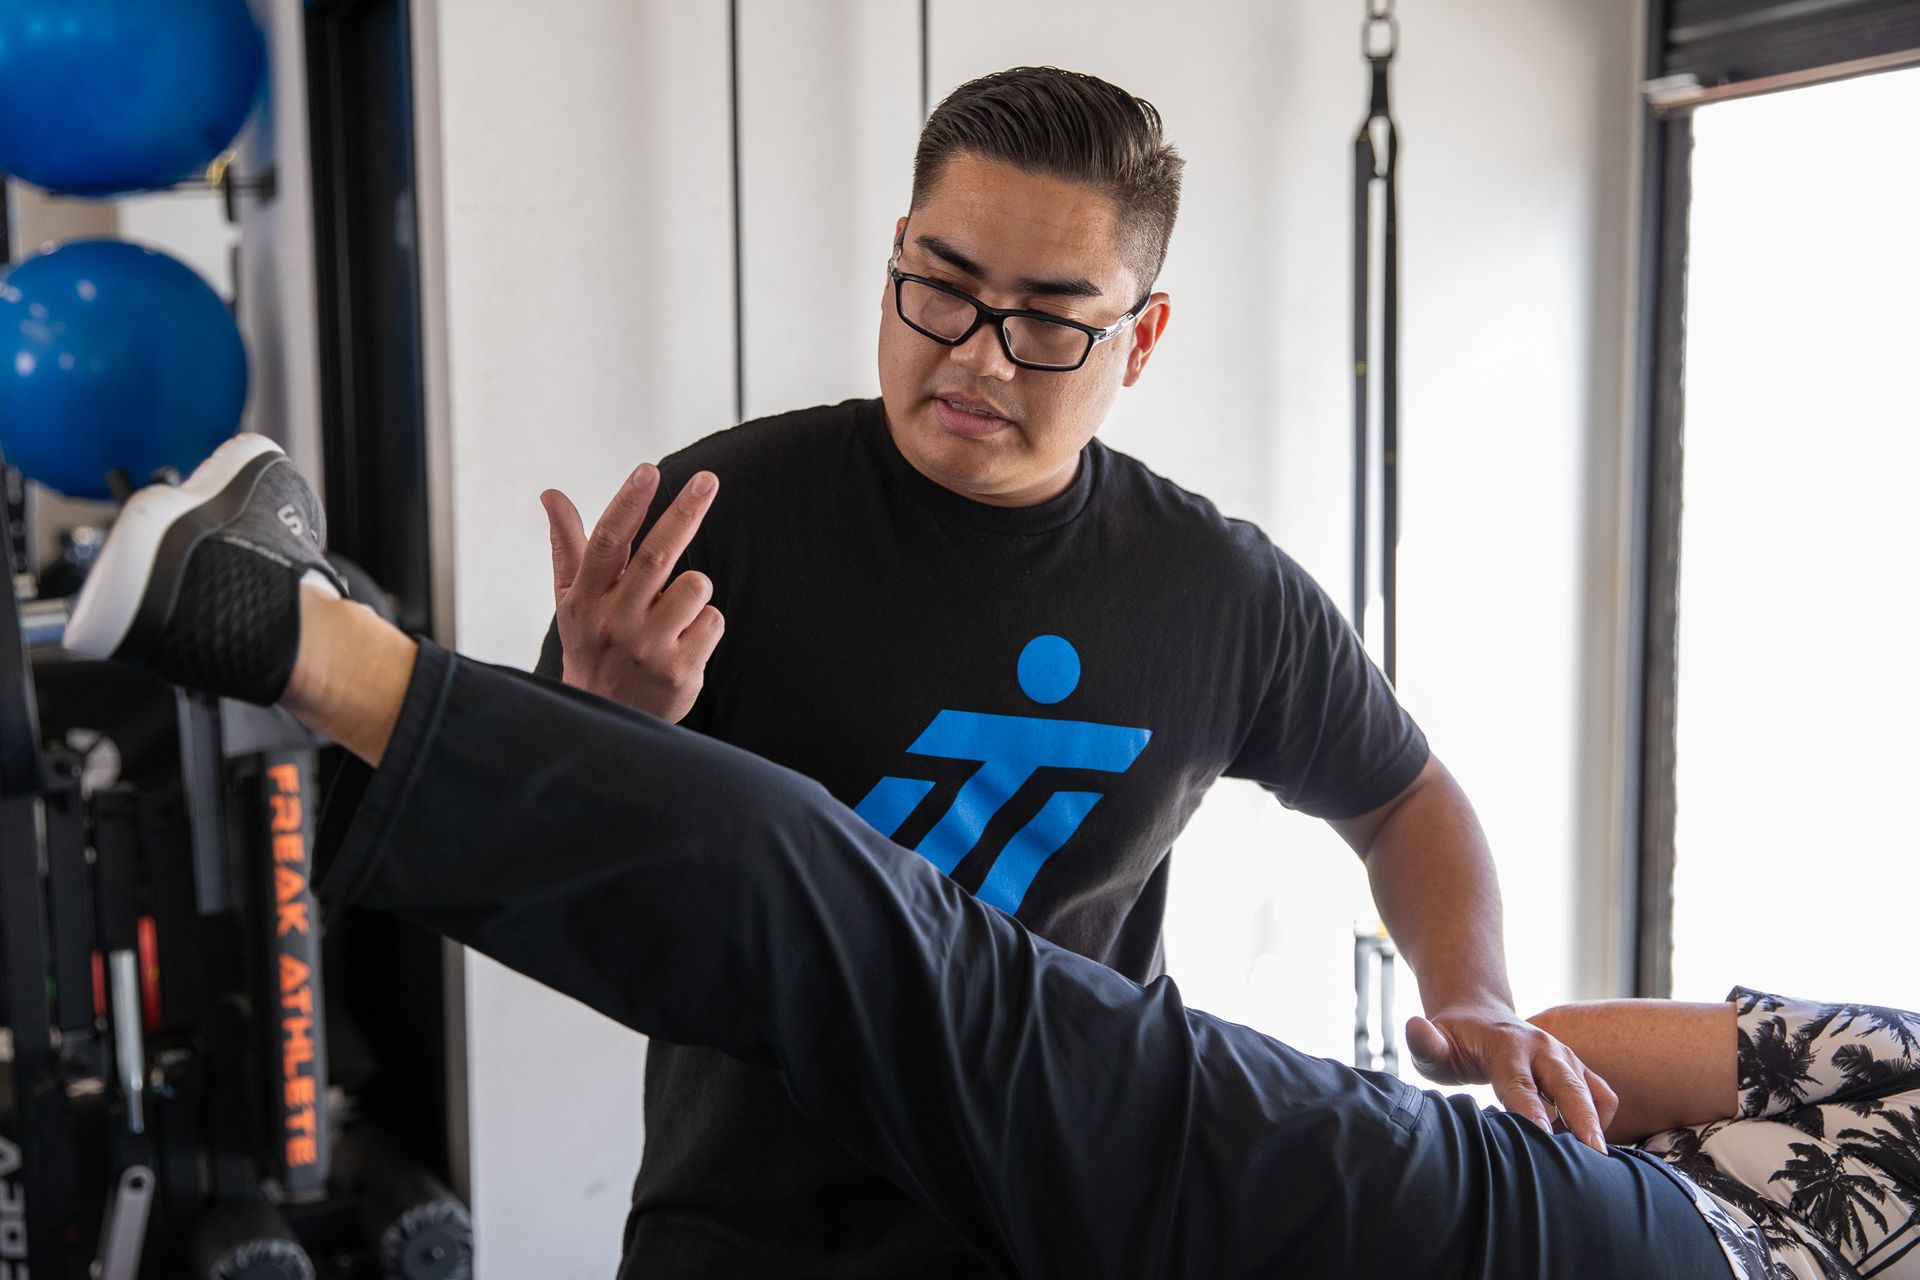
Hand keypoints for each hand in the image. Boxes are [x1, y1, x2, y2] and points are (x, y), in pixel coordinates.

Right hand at [541, 463, 721, 722]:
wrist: (607, 720)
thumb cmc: (593, 645)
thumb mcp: (571, 600)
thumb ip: (568, 545)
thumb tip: (551, 493)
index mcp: (584, 599)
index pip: (607, 542)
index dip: (628, 504)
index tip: (649, 470)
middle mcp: (613, 622)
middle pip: (656, 556)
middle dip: (684, 513)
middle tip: (708, 480)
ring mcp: (646, 648)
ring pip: (694, 585)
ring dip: (695, 586)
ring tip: (675, 608)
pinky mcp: (678, 672)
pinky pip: (713, 620)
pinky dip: (706, 622)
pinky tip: (685, 641)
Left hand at [1406, 1004, 1618, 1152]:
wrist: (1478, 1015)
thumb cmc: (1452, 1039)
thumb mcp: (1434, 1044)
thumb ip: (1425, 1043)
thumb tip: (1415, 1029)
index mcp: (1507, 1046)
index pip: (1521, 1085)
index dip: (1532, 1113)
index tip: (1544, 1140)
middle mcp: (1543, 1048)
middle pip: (1570, 1089)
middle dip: (1583, 1123)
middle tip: (1594, 1160)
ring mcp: (1565, 1057)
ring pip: (1593, 1093)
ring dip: (1596, 1126)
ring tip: (1591, 1165)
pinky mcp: (1579, 1068)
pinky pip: (1603, 1095)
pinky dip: (1602, 1120)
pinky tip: (1579, 1145)